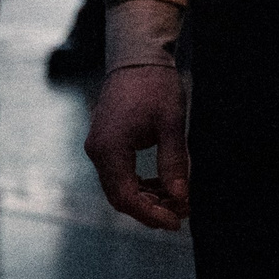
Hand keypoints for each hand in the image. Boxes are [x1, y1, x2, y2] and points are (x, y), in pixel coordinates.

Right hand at [84, 64, 189, 231]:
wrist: (137, 56)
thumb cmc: (155, 85)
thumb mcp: (171, 124)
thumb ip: (174, 162)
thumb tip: (181, 197)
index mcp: (110, 148)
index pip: (126, 197)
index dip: (151, 214)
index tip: (177, 221)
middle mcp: (97, 151)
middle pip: (120, 197)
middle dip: (151, 209)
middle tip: (181, 212)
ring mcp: (98, 146)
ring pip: (119, 187)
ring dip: (147, 198)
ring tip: (177, 198)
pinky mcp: (104, 142)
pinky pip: (119, 173)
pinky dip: (140, 184)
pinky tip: (163, 183)